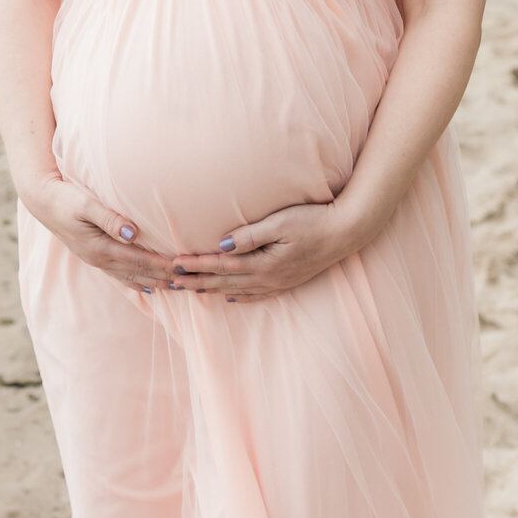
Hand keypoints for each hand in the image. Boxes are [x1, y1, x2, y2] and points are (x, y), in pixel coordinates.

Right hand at [19, 174, 174, 291]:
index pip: (138, 260)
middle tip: (188, 281)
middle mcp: (99, 259)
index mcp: (100, 248)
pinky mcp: (94, 256)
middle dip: (163, 277)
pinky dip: (137, 282)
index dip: (161, 265)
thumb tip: (131, 233)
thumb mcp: (86, 204)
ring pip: (131, 277)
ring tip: (175, 288)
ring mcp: (96, 260)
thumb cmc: (66, 199)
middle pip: (138, 272)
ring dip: (154, 282)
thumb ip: (109, 218)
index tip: (181, 267)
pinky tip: (147, 286)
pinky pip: (120, 275)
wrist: (43, 202)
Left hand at [170, 200, 356, 301]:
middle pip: (224, 282)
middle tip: (171, 283)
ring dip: (212, 290)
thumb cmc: (313, 220)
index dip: (196, 265)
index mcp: (264, 263)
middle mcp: (269, 278)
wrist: (346, 232)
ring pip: (237, 290)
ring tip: (191, 290)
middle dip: (196, 282)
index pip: (221, 266)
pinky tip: (230, 297)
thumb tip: (221, 246)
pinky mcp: (288, 281)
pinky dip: (239, 296)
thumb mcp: (280, 222)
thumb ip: (250, 235)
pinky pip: (257, 294)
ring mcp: (279, 282)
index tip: (174, 265)